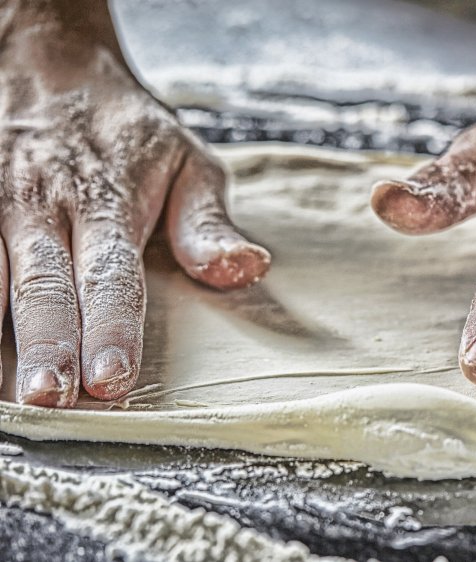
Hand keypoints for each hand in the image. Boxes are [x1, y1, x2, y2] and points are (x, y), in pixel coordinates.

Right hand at [0, 11, 269, 406]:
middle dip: (47, 343)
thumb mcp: (187, 162)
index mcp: (108, 202)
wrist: (48, 65)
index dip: (111, 327)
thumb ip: (208, 223)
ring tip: (2, 391)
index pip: (112, 274)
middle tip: (50, 399)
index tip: (112, 377)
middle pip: (44, 283)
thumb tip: (247, 268)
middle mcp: (43, 205)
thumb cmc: (127, 132)